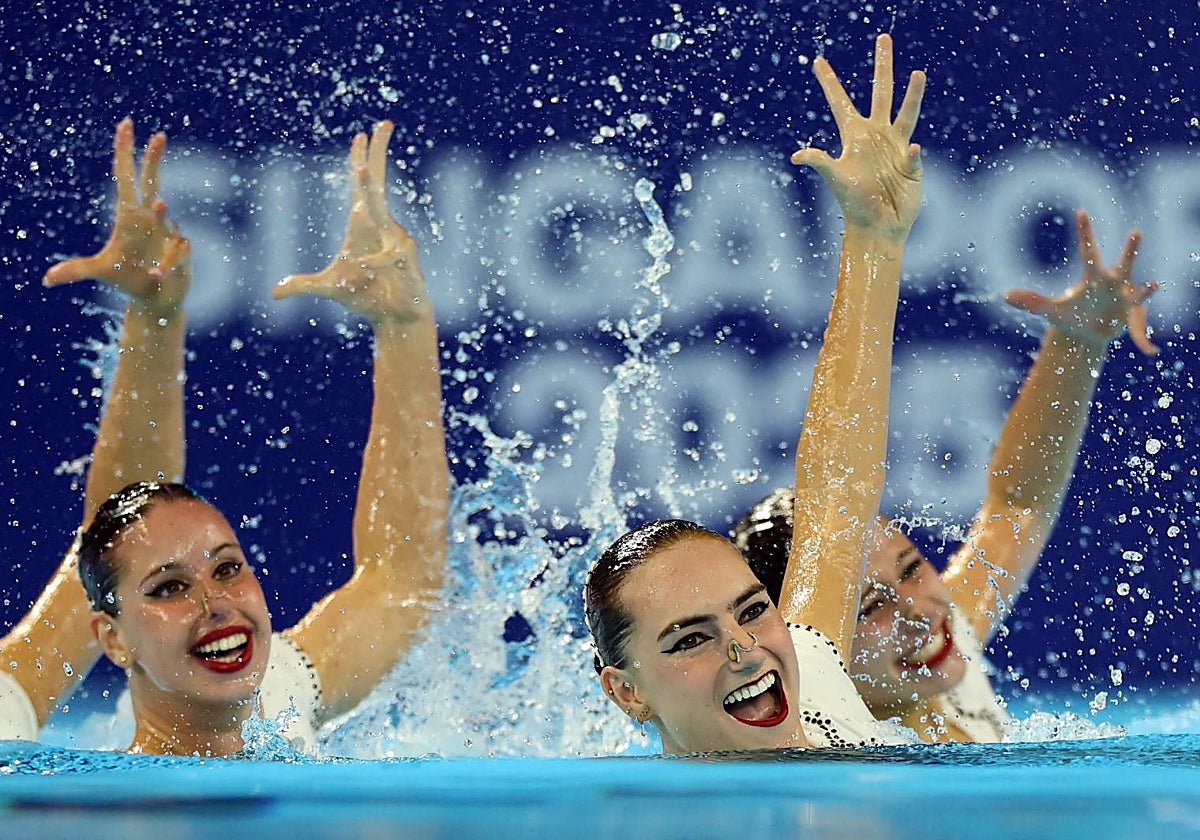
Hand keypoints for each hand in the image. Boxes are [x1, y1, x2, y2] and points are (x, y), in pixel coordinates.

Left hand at [43, 118, 190, 315]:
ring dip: (160, 213)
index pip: (126, 177)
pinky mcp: (181, 251)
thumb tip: (46, 279)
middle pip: (152, 181)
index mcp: (129, 215)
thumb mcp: (101, 271)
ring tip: (159, 204)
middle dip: (154, 158)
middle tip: (158, 134)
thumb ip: (76, 270)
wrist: (155, 299)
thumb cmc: (128, 279)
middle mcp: (149, 219)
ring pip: (164, 220)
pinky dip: (166, 264)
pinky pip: (174, 254)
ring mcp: (167, 233)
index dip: (126, 152)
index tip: (127, 125)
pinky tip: (157, 275)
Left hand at [273, 121, 430, 325]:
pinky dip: (379, 262)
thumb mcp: (329, 288)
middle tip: (381, 124)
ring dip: (372, 195)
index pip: (362, 188)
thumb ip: (303, 285)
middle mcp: (382, 227)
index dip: (360, 162)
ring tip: (365, 171)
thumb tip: (274, 292)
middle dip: (378, 154)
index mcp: (364, 226)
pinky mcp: (409, 260)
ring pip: (383, 222)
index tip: (361, 135)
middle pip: (379, 185)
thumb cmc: (367, 297)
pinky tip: (370, 269)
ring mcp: (398, 241)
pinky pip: (392, 256)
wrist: (397, 317)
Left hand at [791, 34, 925, 239]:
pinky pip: (913, 153)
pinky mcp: (911, 161)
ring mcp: (896, 146)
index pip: (839, 102)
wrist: (879, 225)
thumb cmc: (854, 204)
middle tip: (884, 38)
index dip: (829, 82)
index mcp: (854, 136)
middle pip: (881, 92)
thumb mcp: (836, 179)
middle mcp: (875, 136)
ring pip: (906, 112)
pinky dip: (912, 154)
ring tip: (917, 72)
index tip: (817, 60)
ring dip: (913, 93)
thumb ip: (821, 163)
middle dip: (882, 66)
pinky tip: (911, 154)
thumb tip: (797, 157)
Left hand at [1005, 209, 1158, 354]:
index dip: (1085, 233)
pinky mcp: (1130, 310)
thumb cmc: (1069, 317)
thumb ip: (1031, 302)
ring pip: (1136, 285)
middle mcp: (1110, 282)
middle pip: (1122, 263)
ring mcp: (1122, 295)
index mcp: (1090, 278)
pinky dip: (1146, 297)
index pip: (1087, 251)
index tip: (1082, 211)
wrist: (1085, 334)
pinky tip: (1154, 287)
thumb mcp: (1050, 311)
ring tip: (1155, 284)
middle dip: (1130, 250)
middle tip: (1137, 232)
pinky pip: (1141, 303)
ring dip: (1145, 286)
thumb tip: (1004, 295)